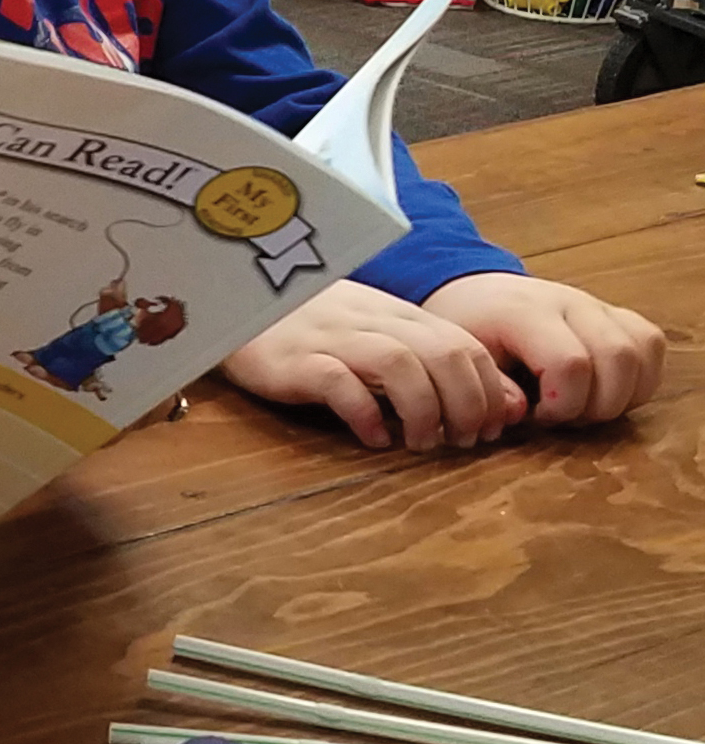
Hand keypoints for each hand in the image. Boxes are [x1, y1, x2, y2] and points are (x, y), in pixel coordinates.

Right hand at [220, 280, 524, 449]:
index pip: (466, 346)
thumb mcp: (380, 335)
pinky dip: (365, 414)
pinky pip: (340, 384)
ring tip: (420, 444)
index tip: (488, 430)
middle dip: (467, 405)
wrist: (236, 299)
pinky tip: (372, 437)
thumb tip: (507, 407)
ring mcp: (334, 339)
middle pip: (444, 355)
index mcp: (398, 316)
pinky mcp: (297, 361)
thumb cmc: (314, 325)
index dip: (489, 391)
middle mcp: (374, 322)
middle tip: (461, 443)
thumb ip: (436, 363)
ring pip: (400, 365)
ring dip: (424, 411)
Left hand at [420, 270, 665, 428]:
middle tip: (562, 417)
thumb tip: (522, 412)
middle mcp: (568, 301)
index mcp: (524, 311)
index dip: (562, 405)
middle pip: (618, 357)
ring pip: (641, 350)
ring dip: (622, 395)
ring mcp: (596, 304)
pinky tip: (605, 392)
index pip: (571, 363)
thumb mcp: (462, 359)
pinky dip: (640, 378)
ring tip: (582, 406)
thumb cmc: (466, 330)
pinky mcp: (614, 313)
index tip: (537, 416)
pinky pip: (650, 343)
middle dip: (597, 405)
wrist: (473, 293)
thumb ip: (490, 388)